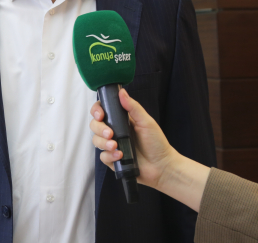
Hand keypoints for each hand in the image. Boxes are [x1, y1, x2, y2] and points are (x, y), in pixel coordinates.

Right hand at [90, 88, 209, 211]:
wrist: (162, 166)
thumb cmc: (156, 142)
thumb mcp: (146, 122)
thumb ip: (133, 107)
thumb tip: (121, 92)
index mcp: (121, 120)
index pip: (102, 111)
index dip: (97, 111)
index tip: (100, 115)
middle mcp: (115, 131)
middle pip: (95, 125)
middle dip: (99, 128)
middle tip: (110, 134)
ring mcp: (112, 145)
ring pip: (96, 140)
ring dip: (103, 143)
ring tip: (116, 146)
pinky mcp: (112, 159)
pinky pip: (102, 156)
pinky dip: (109, 156)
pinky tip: (120, 155)